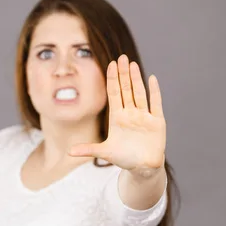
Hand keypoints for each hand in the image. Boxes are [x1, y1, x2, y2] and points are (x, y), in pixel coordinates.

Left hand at [68, 54, 165, 174]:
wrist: (143, 168)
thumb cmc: (124, 158)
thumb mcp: (104, 153)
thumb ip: (88, 150)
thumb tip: (68, 152)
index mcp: (117, 118)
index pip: (114, 94)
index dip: (112, 80)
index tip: (110, 64)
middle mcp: (130, 114)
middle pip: (126, 89)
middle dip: (123, 74)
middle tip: (121, 57)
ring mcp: (144, 116)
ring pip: (139, 93)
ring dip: (136, 79)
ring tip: (132, 63)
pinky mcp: (157, 122)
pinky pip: (155, 104)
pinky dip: (154, 92)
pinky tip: (152, 78)